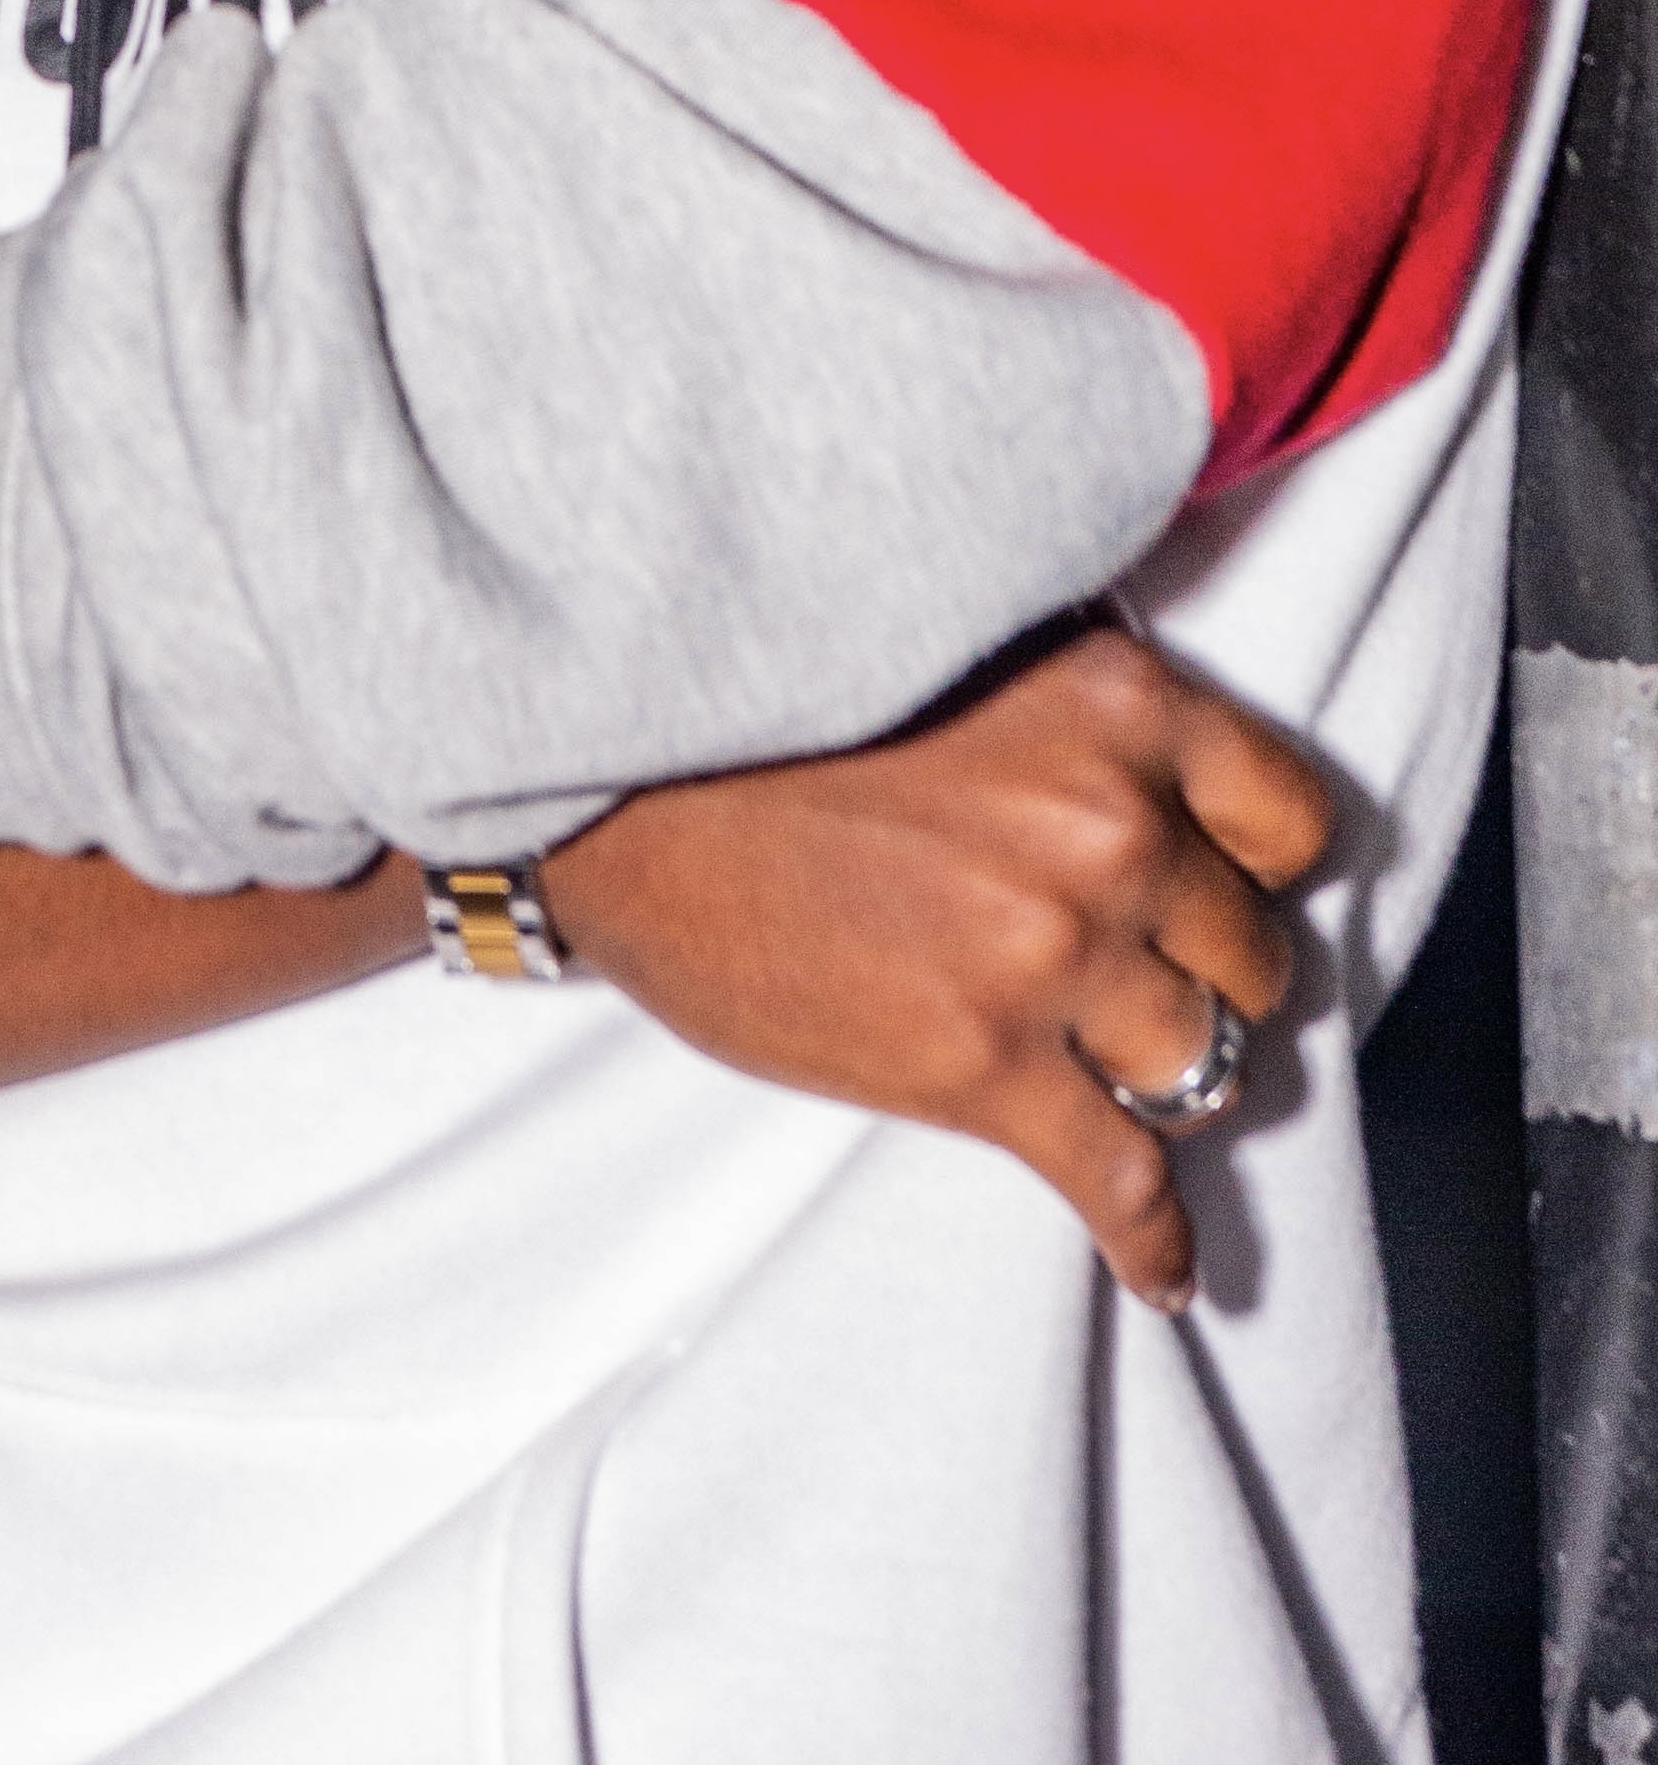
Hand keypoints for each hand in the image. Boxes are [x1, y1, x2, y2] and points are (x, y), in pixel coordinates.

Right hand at [543, 624, 1329, 1313]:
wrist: (619, 787)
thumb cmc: (776, 706)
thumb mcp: (969, 640)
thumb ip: (1083, 700)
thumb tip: (1159, 764)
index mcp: (1117, 704)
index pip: (1292, 819)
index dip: (1257, 863)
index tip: (1225, 883)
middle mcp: (1109, 826)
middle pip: (1253, 951)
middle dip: (1208, 972)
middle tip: (1149, 977)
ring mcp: (1050, 955)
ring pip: (1207, 1065)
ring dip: (1175, 1082)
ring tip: (1135, 1087)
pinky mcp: (981, 1069)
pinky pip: (1124, 1184)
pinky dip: (1155, 1240)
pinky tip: (1164, 1270)